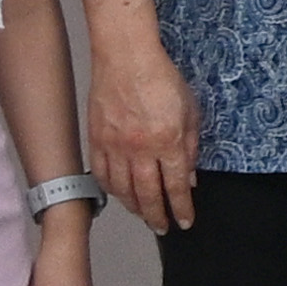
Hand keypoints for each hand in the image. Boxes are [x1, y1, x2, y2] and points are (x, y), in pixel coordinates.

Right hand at [90, 37, 200, 233]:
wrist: (125, 58)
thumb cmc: (161, 79)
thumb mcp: (191, 112)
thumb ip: (190, 146)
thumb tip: (188, 178)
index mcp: (167, 142)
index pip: (175, 187)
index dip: (181, 208)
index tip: (184, 221)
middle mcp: (140, 149)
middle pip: (147, 195)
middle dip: (157, 216)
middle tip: (162, 227)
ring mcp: (114, 146)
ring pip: (122, 189)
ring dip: (134, 206)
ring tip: (143, 213)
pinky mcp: (95, 140)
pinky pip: (101, 174)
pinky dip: (110, 189)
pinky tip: (118, 194)